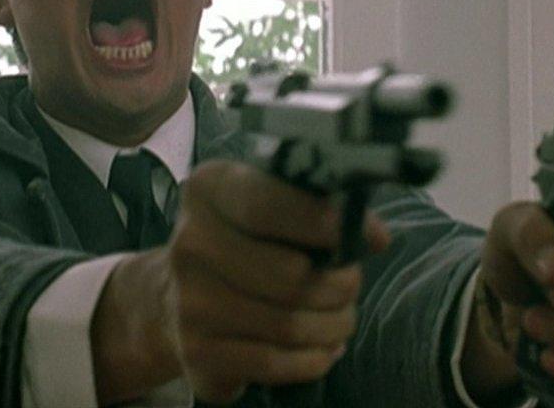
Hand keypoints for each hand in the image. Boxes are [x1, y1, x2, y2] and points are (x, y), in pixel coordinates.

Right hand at [164, 159, 389, 403]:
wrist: (178, 297)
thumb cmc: (245, 242)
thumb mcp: (270, 207)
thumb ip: (320, 210)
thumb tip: (375, 236)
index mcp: (208, 191)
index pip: (266, 205)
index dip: (321, 222)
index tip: (366, 237)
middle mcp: (190, 242)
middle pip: (289, 274)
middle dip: (340, 285)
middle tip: (352, 286)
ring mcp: (189, 300)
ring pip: (287, 323)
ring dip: (333, 325)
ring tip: (342, 319)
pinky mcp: (197, 350)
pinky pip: (273, 362)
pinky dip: (312, 359)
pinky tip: (323, 349)